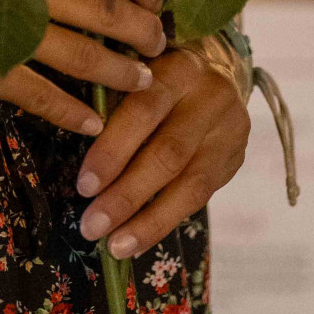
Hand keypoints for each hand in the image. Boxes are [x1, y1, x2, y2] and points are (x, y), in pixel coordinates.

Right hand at [0, 0, 165, 137]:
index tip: (157, 1)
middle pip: (102, 9)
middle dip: (141, 32)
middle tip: (162, 47)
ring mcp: (1, 28)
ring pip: (80, 55)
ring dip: (118, 73)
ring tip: (142, 83)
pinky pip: (43, 96)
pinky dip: (73, 112)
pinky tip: (92, 123)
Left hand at [74, 42, 249, 258]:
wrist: (218, 70)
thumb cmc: (157, 75)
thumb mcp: (137, 74)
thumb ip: (113, 102)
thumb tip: (78, 150)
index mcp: (178, 67)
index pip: (143, 110)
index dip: (112, 150)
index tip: (84, 186)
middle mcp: (210, 97)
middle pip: (168, 153)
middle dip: (127, 195)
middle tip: (92, 226)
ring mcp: (229, 130)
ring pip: (190, 184)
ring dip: (148, 221)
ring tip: (115, 245)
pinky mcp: (235, 158)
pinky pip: (200, 198)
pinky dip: (166, 221)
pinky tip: (138, 240)